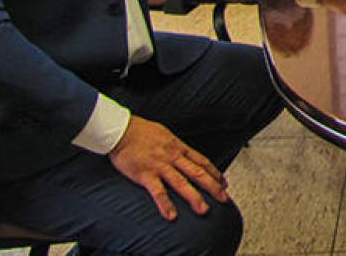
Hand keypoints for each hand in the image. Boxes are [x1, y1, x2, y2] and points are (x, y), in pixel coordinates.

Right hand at [108, 115, 227, 220]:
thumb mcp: (165, 135)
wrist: (121, 129)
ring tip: (204, 210)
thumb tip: (184, 153)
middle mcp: (173, 156)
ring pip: (182, 183)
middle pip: (198, 173)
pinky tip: (172, 215)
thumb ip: (176, 147)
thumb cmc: (141, 131)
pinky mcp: (145, 174)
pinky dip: (165, 204)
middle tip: (224, 198)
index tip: (224, 184)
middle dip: (213, 186)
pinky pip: (158, 191)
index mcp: (178, 147)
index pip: (202, 161)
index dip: (215, 173)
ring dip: (194, 197)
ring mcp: (160, 166)